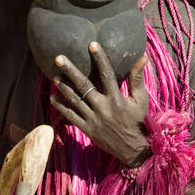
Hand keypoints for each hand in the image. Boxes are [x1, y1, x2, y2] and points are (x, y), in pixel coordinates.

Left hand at [50, 42, 150, 167]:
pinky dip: (61, 107)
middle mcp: (103, 108)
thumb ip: (137, 79)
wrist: (133, 150)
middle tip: (59, 58)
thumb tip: (142, 57)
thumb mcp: (141, 100)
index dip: (100, 59)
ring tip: (54, 75)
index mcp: (117, 99)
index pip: (107, 74)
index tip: (92, 44)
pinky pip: (71, 116)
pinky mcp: (87, 129)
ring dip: (63, 87)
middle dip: (70, 71)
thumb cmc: (139, 121)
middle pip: (84, 86)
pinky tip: (52, 98)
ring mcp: (93, 119)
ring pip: (74, 100)